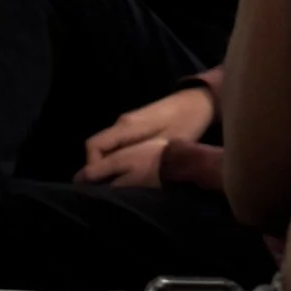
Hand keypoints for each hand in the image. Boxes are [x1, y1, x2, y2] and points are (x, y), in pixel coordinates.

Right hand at [79, 87, 215, 184]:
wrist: (198, 102)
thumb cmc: (186, 123)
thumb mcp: (166, 145)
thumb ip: (142, 159)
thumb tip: (121, 179)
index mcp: (127, 126)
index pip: (94, 146)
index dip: (92, 167)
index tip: (101, 185)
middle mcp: (121, 123)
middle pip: (96, 146)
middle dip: (97, 168)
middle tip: (105, 188)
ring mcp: (127, 123)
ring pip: (105, 145)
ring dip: (106, 163)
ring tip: (115, 183)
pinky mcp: (134, 126)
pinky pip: (115, 143)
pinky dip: (114, 157)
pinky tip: (126, 171)